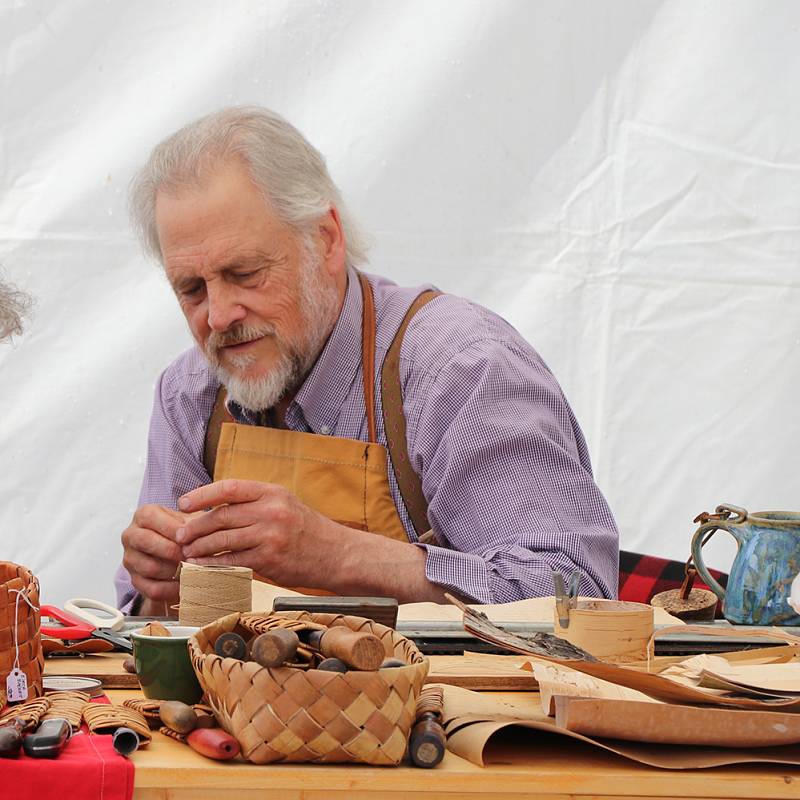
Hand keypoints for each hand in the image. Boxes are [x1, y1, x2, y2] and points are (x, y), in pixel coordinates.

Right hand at [121, 504, 187, 608]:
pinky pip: (153, 588)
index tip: (188, 537)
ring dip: (174, 570)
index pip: (150, 517)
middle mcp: (132, 535)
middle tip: (190, 555)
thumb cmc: (187, 533)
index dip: (171, 528)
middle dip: (171, 550)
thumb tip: (196, 531)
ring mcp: (130, 559)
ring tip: (192, 568)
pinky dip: (173, 588)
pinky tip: (187, 583)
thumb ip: (192, 523)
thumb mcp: (191, 522)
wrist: (181, 555)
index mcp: (144, 515)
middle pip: (145, 541)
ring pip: (150, 567)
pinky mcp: (136, 581)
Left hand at [176, 479, 336, 587]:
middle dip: (194, 527)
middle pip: (221, 516)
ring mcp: (270, 536)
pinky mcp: (269, 560)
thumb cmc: (307, 529)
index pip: (229, 488)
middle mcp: (271, 511)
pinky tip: (203, 568)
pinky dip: (214, 566)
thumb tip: (216, 507)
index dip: (202, 494)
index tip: (184, 503)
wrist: (336, 553)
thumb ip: (255, 503)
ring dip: (200, 548)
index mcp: (272, 492)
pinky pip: (233, 562)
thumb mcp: (285, 504)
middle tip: (179, 535)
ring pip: (223, 540)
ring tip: (187, 553)